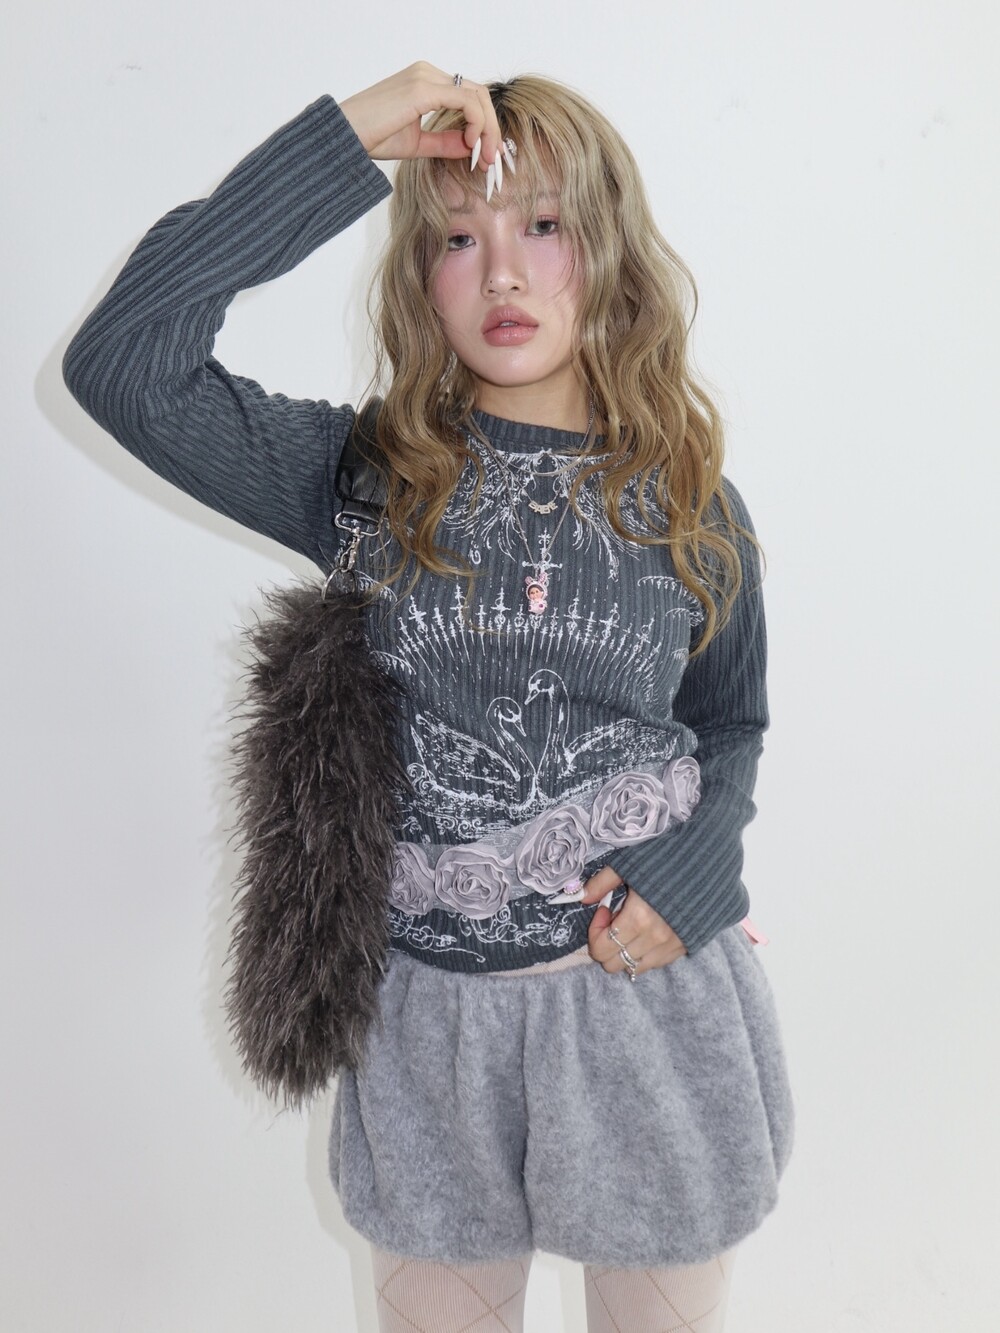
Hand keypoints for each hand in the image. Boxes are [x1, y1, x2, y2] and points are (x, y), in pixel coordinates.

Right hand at [340, 61, 500, 173]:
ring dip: (489, 128)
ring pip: (476, 96)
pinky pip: (466, 102)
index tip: (485, 156)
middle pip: (477, 94)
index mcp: (425, 81)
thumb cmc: (371, 136)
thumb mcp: (417, 143)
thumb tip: (471, 147)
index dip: (483, 126)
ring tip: (485, 156)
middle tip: (493, 159)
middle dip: (492, 128)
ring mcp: (426, 77)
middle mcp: (428, 73)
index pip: (468, 97)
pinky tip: (471, 144)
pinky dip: (476, 123)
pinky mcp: (423, 89)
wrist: (344, 135)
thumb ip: (445, 143)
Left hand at [581, 866, 687, 975]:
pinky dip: (644, 952)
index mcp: (639, 918)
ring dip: (624, 950)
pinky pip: (654, 963)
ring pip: (633, 968)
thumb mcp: (629, 863)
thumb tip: (581, 897)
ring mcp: (671, 947)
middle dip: (606, 943)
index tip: (604, 910)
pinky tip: (648, 931)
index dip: (595, 931)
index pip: (601, 949)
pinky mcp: (683, 948)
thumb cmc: (666, 858)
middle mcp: (655, 939)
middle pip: (613, 964)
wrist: (708, 863)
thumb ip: (602, 882)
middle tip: (615, 918)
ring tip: (631, 925)